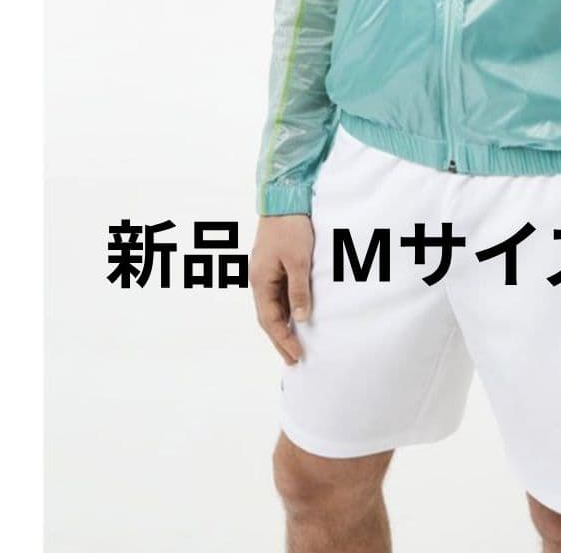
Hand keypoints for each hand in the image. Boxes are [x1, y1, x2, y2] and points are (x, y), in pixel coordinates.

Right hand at [250, 214, 314, 364]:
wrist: (284, 199)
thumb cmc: (290, 227)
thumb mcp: (299, 260)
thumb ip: (299, 289)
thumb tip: (301, 318)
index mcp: (261, 281)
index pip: (270, 320)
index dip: (283, 340)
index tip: (296, 356)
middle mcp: (259, 280)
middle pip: (269, 317)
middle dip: (280, 339)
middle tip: (294, 360)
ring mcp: (266, 273)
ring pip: (274, 307)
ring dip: (284, 326)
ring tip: (296, 345)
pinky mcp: (275, 266)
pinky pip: (279, 294)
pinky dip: (287, 310)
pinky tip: (298, 317)